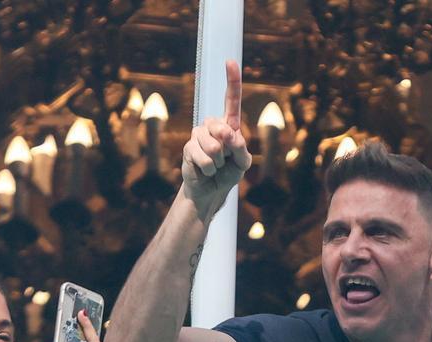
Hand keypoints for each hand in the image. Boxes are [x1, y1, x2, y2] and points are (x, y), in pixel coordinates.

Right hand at [180, 60, 251, 212]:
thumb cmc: (229, 173)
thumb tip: (230, 134)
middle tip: (226, 159)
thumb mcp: (243, 163)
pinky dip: (209, 169)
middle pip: (222, 129)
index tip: (230, 62)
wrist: (210, 190)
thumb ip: (241, 149)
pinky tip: (206, 171)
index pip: (231, 101)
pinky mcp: (188, 148)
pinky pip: (204, 158)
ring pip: (213, 147)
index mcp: (228, 124)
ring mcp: (198, 135)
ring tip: (215, 166)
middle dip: (228, 148)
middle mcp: (212, 125)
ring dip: (218, 162)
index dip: (232, 81)